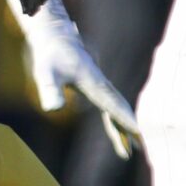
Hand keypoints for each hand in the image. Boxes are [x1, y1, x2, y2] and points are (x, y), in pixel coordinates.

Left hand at [6, 0, 139, 158]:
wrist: (55, 38)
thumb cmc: (49, 56)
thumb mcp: (45, 73)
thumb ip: (49, 89)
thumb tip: (53, 109)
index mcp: (93, 84)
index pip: (112, 106)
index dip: (125, 119)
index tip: (138, 132)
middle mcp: (101, 85)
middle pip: (119, 110)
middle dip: (130, 128)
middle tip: (140, 147)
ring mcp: (99, 85)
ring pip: (116, 108)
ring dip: (124, 126)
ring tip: (132, 146)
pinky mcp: (94, 86)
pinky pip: (109, 106)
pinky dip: (116, 118)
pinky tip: (117, 128)